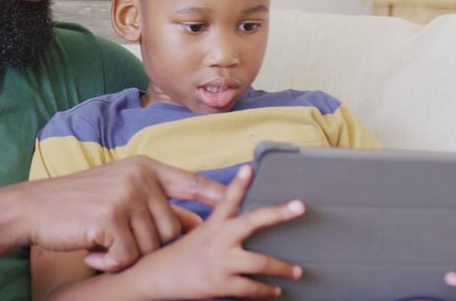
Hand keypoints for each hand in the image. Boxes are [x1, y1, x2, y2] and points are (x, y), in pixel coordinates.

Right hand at [17, 156, 224, 271]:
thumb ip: (154, 202)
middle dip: (149, 247)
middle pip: (172, 229)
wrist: (32, 208)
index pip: (192, 182)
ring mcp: (126, 196)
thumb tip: (195, 224)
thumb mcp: (118, 191)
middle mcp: (140, 178)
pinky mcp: (110, 218)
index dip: (218, 195)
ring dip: (126, 256)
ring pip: (150, 247)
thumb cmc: (76, 203)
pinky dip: (110, 263)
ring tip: (100, 245)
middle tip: (117, 244)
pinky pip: (128, 257)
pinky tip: (92, 254)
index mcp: (144, 168)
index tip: (246, 199)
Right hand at [127, 164, 304, 299]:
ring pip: (260, 262)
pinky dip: (266, 290)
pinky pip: (251, 288)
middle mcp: (218, 239)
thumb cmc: (178, 257)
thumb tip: (243, 224)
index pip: (227, 199)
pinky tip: (276, 290)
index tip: (250, 167)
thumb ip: (219, 228)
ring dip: (283, 267)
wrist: (156, 278)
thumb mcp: (197, 235)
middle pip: (252, 221)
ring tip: (298, 271)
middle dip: (278, 213)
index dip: (239, 182)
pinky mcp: (221, 284)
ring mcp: (221, 262)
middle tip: (300, 207)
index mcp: (212, 225)